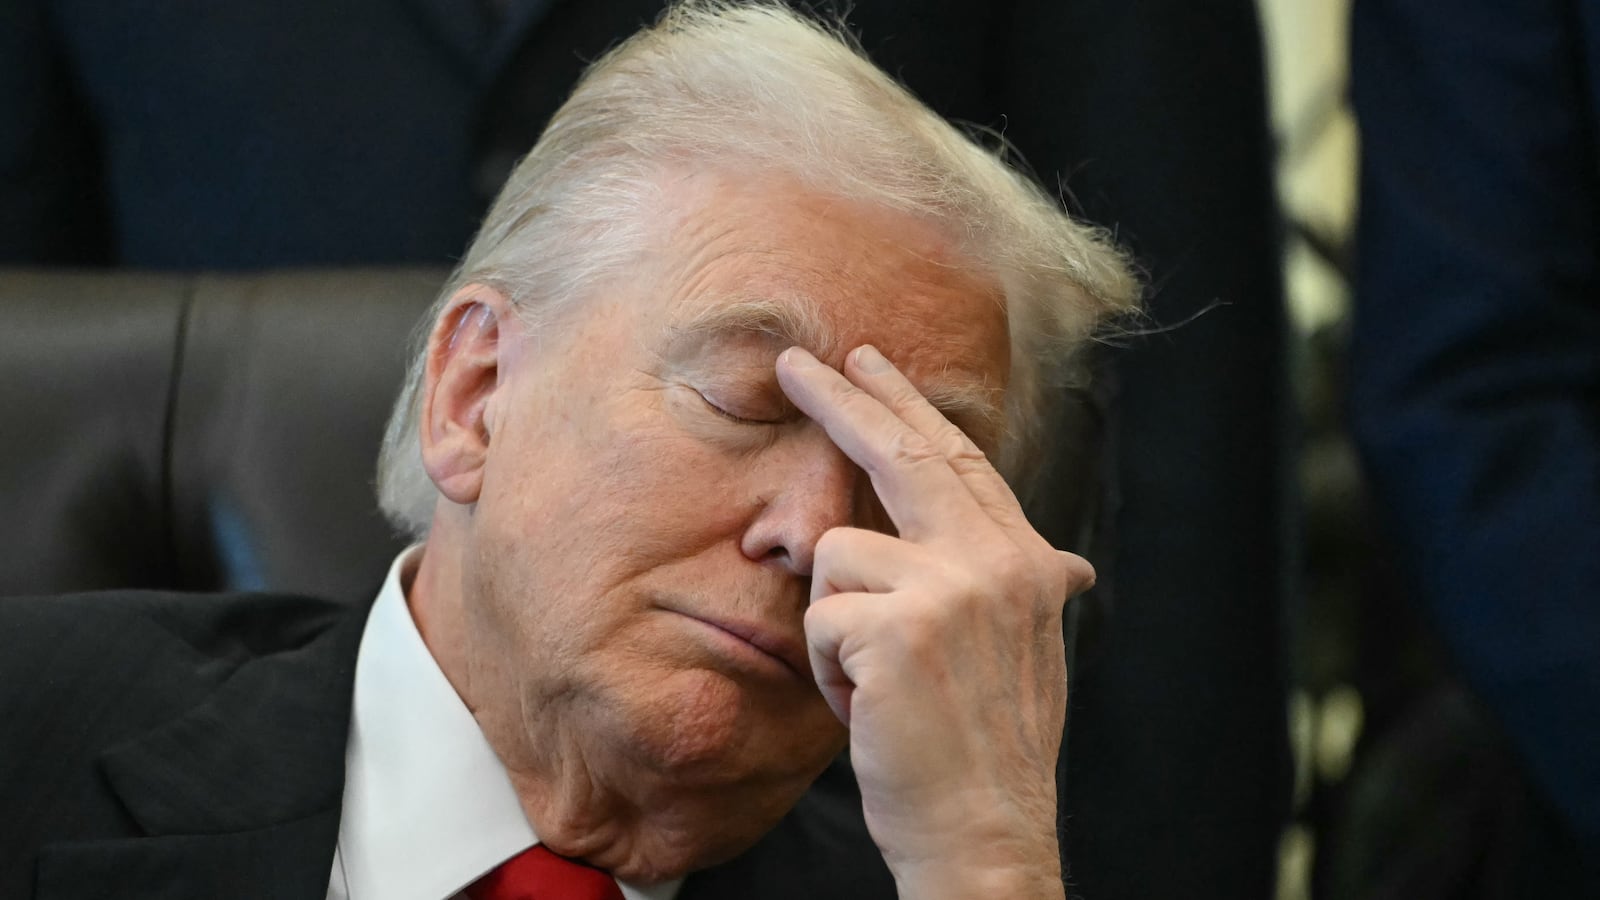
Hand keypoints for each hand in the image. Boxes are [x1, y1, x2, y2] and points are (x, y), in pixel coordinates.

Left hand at [775, 344, 1092, 899]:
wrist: (987, 833)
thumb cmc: (990, 749)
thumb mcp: (1026, 650)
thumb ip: (1024, 588)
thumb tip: (1069, 563)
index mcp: (1028, 563)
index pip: (961, 460)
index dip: (912, 406)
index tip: (873, 364)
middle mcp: (1000, 561)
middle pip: (904, 452)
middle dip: (842, 399)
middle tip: (793, 361)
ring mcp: (953, 588)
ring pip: (838, 553)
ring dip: (835, 623)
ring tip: (873, 682)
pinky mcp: (900, 626)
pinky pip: (819, 616)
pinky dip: (826, 670)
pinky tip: (866, 706)